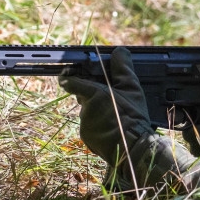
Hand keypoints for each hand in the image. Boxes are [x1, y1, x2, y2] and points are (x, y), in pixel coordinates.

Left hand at [58, 47, 152, 164]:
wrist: (132, 148)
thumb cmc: (132, 117)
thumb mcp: (132, 89)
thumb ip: (123, 69)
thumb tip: (119, 51)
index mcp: (93, 94)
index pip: (70, 82)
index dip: (69, 76)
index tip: (67, 74)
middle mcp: (85, 109)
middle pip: (83, 97)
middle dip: (92, 95)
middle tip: (109, 97)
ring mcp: (85, 125)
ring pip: (88, 113)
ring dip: (98, 111)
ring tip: (116, 115)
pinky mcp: (87, 138)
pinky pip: (91, 128)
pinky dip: (99, 126)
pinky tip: (113, 127)